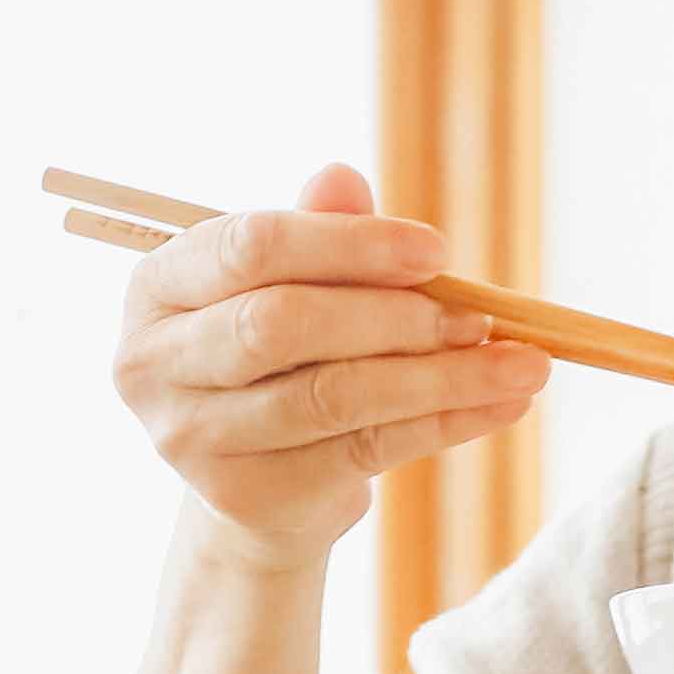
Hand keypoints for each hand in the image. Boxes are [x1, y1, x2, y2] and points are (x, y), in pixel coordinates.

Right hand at [110, 160, 550, 575]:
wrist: (258, 478)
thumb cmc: (281, 354)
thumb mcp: (294, 283)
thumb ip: (318, 232)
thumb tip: (343, 178)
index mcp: (157, 286)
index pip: (251, 246)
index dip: (349, 244)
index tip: (438, 252)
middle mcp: (153, 362)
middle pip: (281, 324)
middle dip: (393, 315)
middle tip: (481, 316)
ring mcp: (191, 437)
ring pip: (332, 396)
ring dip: (439, 377)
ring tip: (520, 364)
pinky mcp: (246, 496)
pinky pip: (364, 451)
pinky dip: (445, 424)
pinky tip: (502, 404)